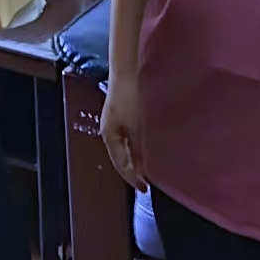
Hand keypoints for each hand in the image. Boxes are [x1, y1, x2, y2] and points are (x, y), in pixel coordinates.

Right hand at [101, 68, 147, 191]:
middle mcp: (109, 130)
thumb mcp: (136, 127)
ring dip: (136, 155)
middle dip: (133, 168)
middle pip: (120, 156)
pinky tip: (146, 143)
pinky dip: (136, 144)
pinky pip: (128, 135)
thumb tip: (143, 167)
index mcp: (109, 136)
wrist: (127, 70)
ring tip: (150, 164)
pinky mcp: (121, 112)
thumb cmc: (130, 97)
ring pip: (125, 146)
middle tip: (148, 179)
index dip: (132, 178)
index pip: (120, 165)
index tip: (145, 188)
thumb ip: (138, 148)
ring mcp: (114, 120)